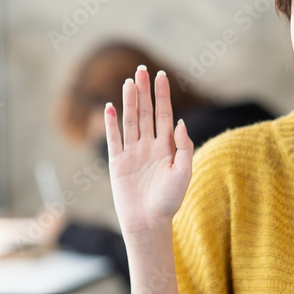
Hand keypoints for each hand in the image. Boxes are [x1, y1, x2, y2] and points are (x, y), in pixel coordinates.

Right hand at [104, 67, 193, 236]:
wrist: (149, 222)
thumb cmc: (169, 201)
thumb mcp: (184, 172)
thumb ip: (184, 146)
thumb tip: (181, 122)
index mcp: (166, 147)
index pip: (164, 115)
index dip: (162, 95)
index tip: (161, 75)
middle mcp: (149, 147)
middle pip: (145, 113)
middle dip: (144, 92)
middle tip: (142, 70)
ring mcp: (132, 153)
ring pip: (130, 122)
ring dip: (129, 102)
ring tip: (129, 83)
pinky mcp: (118, 163)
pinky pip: (113, 139)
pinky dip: (111, 123)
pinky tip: (110, 107)